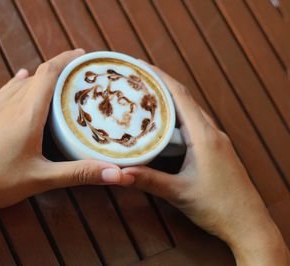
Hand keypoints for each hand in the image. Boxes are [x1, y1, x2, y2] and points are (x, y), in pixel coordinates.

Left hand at [0, 50, 133, 265]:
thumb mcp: (42, 178)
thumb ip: (78, 173)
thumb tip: (115, 174)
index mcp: (26, 114)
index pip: (49, 74)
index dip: (66, 60)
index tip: (81, 55)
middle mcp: (7, 105)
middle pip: (35, 76)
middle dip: (56, 70)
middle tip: (74, 74)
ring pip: (16, 84)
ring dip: (35, 78)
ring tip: (50, 79)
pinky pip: (0, 94)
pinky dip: (15, 87)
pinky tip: (16, 86)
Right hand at [122, 62, 289, 264]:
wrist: (248, 224)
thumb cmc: (218, 207)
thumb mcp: (178, 192)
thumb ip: (148, 180)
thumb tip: (119, 172)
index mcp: (204, 136)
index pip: (180, 96)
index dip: (159, 77)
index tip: (140, 65)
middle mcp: (212, 132)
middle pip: (184, 98)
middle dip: (161, 84)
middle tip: (137, 77)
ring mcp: (216, 140)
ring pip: (190, 111)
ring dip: (170, 99)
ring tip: (146, 95)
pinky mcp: (216, 150)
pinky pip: (195, 124)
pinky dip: (177, 116)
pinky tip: (165, 124)